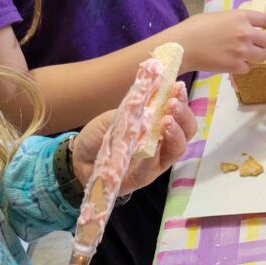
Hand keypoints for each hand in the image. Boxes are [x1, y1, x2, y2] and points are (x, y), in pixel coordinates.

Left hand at [72, 83, 196, 192]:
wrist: (79, 158)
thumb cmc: (100, 135)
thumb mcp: (116, 116)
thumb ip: (134, 109)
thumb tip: (152, 97)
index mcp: (157, 125)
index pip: (178, 113)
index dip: (182, 100)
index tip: (178, 86)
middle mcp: (161, 143)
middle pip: (186, 132)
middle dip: (184, 116)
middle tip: (173, 104)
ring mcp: (154, 162)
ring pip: (176, 150)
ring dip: (175, 134)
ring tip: (167, 120)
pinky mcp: (143, 177)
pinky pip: (153, 166)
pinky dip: (154, 153)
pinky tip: (154, 142)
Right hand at [176, 10, 265, 74]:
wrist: (184, 45)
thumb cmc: (195, 28)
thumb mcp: (219, 16)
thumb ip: (235, 21)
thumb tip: (244, 27)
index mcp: (241, 17)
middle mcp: (245, 33)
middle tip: (263, 48)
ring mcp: (242, 50)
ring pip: (262, 57)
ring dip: (256, 57)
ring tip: (245, 57)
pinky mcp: (236, 66)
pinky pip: (247, 68)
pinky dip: (242, 67)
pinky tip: (232, 64)